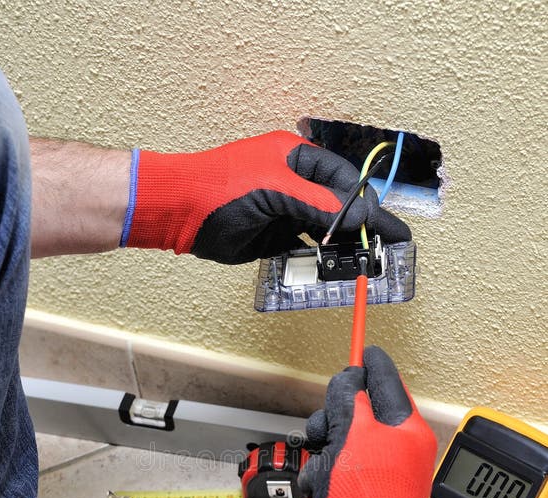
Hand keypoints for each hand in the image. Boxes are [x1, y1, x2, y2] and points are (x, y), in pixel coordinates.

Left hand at [121, 131, 410, 262]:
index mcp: (297, 159)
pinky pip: (305, 248)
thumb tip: (359, 217)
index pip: (344, 181)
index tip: (388, 228)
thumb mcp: (276, 191)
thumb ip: (320, 206)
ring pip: (325, 229)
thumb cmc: (221, 188)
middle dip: (361, 227)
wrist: (180, 213)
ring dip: (342, 246)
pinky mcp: (273, 237)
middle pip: (339, 206)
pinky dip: (319, 259)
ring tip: (366, 262)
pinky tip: (335, 268)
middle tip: (386, 248)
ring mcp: (285, 211)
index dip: (367, 205)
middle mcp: (295, 184)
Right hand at [299, 346, 436, 497]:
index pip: (389, 384)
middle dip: (330, 427)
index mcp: (408, 432)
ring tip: (322, 482)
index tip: (363, 351)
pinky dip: (322, 489)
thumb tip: (350, 379)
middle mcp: (399, 455)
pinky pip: (333, 481)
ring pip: (337, 452)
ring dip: (320, 464)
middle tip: (321, 433)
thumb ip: (349, 399)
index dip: (370, 366)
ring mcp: (380, 481)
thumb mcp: (353, 432)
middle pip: (357, 418)